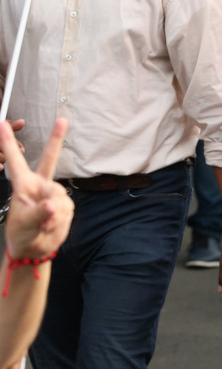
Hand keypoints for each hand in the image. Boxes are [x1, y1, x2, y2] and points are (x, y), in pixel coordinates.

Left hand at [3, 119, 72, 260]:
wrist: (36, 247)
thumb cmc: (21, 233)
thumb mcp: (23, 223)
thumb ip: (37, 213)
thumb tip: (52, 205)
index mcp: (23, 185)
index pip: (16, 162)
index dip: (8, 143)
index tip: (3, 125)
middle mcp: (40, 185)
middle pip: (50, 159)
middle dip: (56, 138)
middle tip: (62, 120)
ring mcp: (54, 194)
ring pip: (60, 196)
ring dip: (53, 214)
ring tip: (44, 225)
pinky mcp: (66, 204)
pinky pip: (67, 208)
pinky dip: (60, 219)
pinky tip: (51, 225)